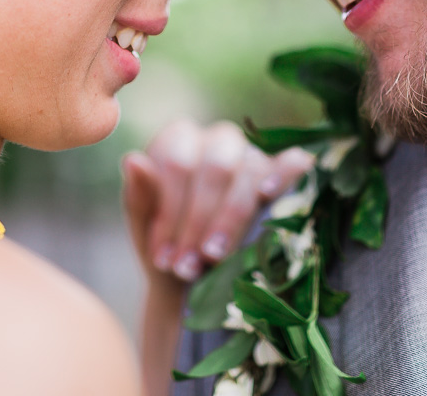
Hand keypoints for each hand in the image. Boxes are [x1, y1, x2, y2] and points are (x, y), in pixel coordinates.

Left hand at [122, 119, 314, 283]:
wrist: (195, 286)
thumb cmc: (167, 248)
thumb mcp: (145, 230)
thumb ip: (140, 196)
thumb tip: (133, 160)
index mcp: (178, 141)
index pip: (177, 163)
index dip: (170, 212)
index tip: (163, 257)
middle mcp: (218, 140)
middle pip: (215, 169)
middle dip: (199, 223)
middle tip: (186, 268)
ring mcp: (253, 155)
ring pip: (250, 172)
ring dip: (230, 221)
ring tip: (213, 260)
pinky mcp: (282, 174)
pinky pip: (292, 164)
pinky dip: (284, 175)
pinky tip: (270, 196)